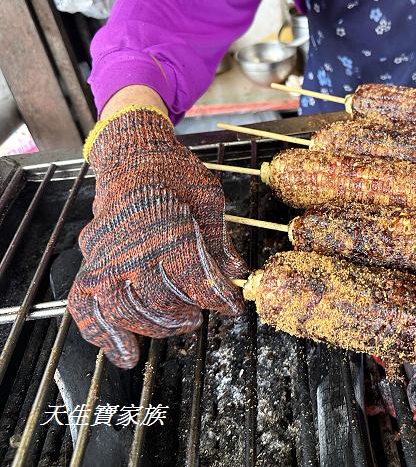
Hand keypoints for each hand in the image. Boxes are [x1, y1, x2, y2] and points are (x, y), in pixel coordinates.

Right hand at [68, 105, 247, 367]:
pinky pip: (84, 306)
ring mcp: (104, 256)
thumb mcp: (209, 198)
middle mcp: (131, 245)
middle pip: (159, 300)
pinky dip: (102, 335)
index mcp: (168, 228)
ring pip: (123, 310)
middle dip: (186, 314)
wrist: (133, 156)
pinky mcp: (88, 262)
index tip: (233, 306)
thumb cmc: (175, 174)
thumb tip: (237, 272)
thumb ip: (220, 240)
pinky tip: (125, 353)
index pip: (195, 278)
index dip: (218, 299)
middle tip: (200, 315)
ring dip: (153, 328)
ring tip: (177, 325)